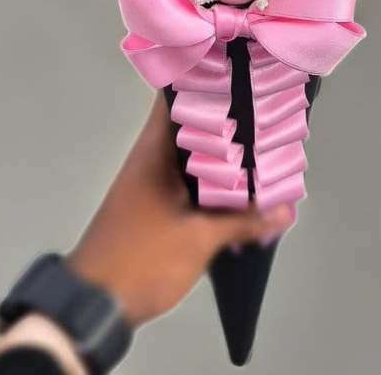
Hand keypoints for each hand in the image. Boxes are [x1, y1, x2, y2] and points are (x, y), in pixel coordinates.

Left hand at [68, 93, 291, 327]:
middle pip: (190, 128)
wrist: (95, 306)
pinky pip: (190, 183)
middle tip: (263, 113)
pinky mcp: (156, 206)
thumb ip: (242, 221)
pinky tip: (241, 189)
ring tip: (261, 147)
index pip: (172, 99)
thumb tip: (285, 211)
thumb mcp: (198, 239)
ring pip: (192, 158)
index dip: (202, 82)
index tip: (238, 75)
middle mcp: (151, 160)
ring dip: (222, 156)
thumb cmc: (142, 258)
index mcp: (153, 153)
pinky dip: (214, 183)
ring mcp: (152, 184)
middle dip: (225, 122)